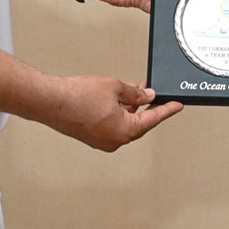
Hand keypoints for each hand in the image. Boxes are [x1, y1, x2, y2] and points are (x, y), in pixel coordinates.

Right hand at [45, 74, 180, 151]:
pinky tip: (116, 99)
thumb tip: (146, 96)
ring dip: (130, 108)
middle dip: (145, 106)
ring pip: (123, 123)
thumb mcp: (115, 88)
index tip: (177, 106)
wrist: (51, 101)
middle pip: (138, 122)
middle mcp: (114, 140)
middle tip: (152, 92)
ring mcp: (101, 140)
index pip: (153, 119)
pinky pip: (111, 124)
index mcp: (125, 131)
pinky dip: (117, 112)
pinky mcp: (90, 136)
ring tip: (133, 90)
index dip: (167, 110)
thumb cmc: (78, 97)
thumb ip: (135, 93)